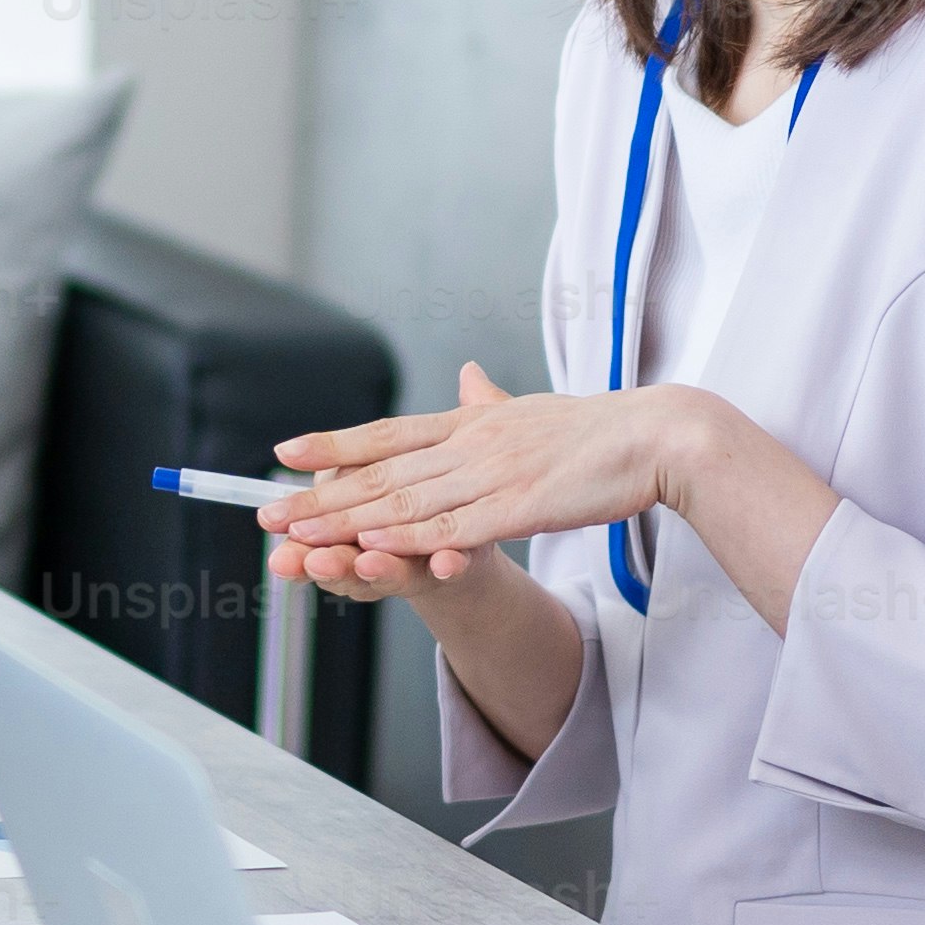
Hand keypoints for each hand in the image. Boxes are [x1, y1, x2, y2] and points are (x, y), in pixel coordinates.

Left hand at [258, 367, 703, 585]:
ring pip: (406, 502)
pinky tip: (374, 549)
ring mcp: (493, 474)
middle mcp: (472, 443)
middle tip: (266, 508)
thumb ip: (493, 403)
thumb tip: (469, 375)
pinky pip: (454, 528)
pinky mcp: (520, 507)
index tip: (285, 451)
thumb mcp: (534, 411)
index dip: (334, 444)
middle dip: (320, 494)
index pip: (388, 433)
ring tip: (300, 534)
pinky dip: (410, 538)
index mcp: (473, 422)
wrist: (658, 436)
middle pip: (382, 473)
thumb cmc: (601, 432)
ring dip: (348, 521)